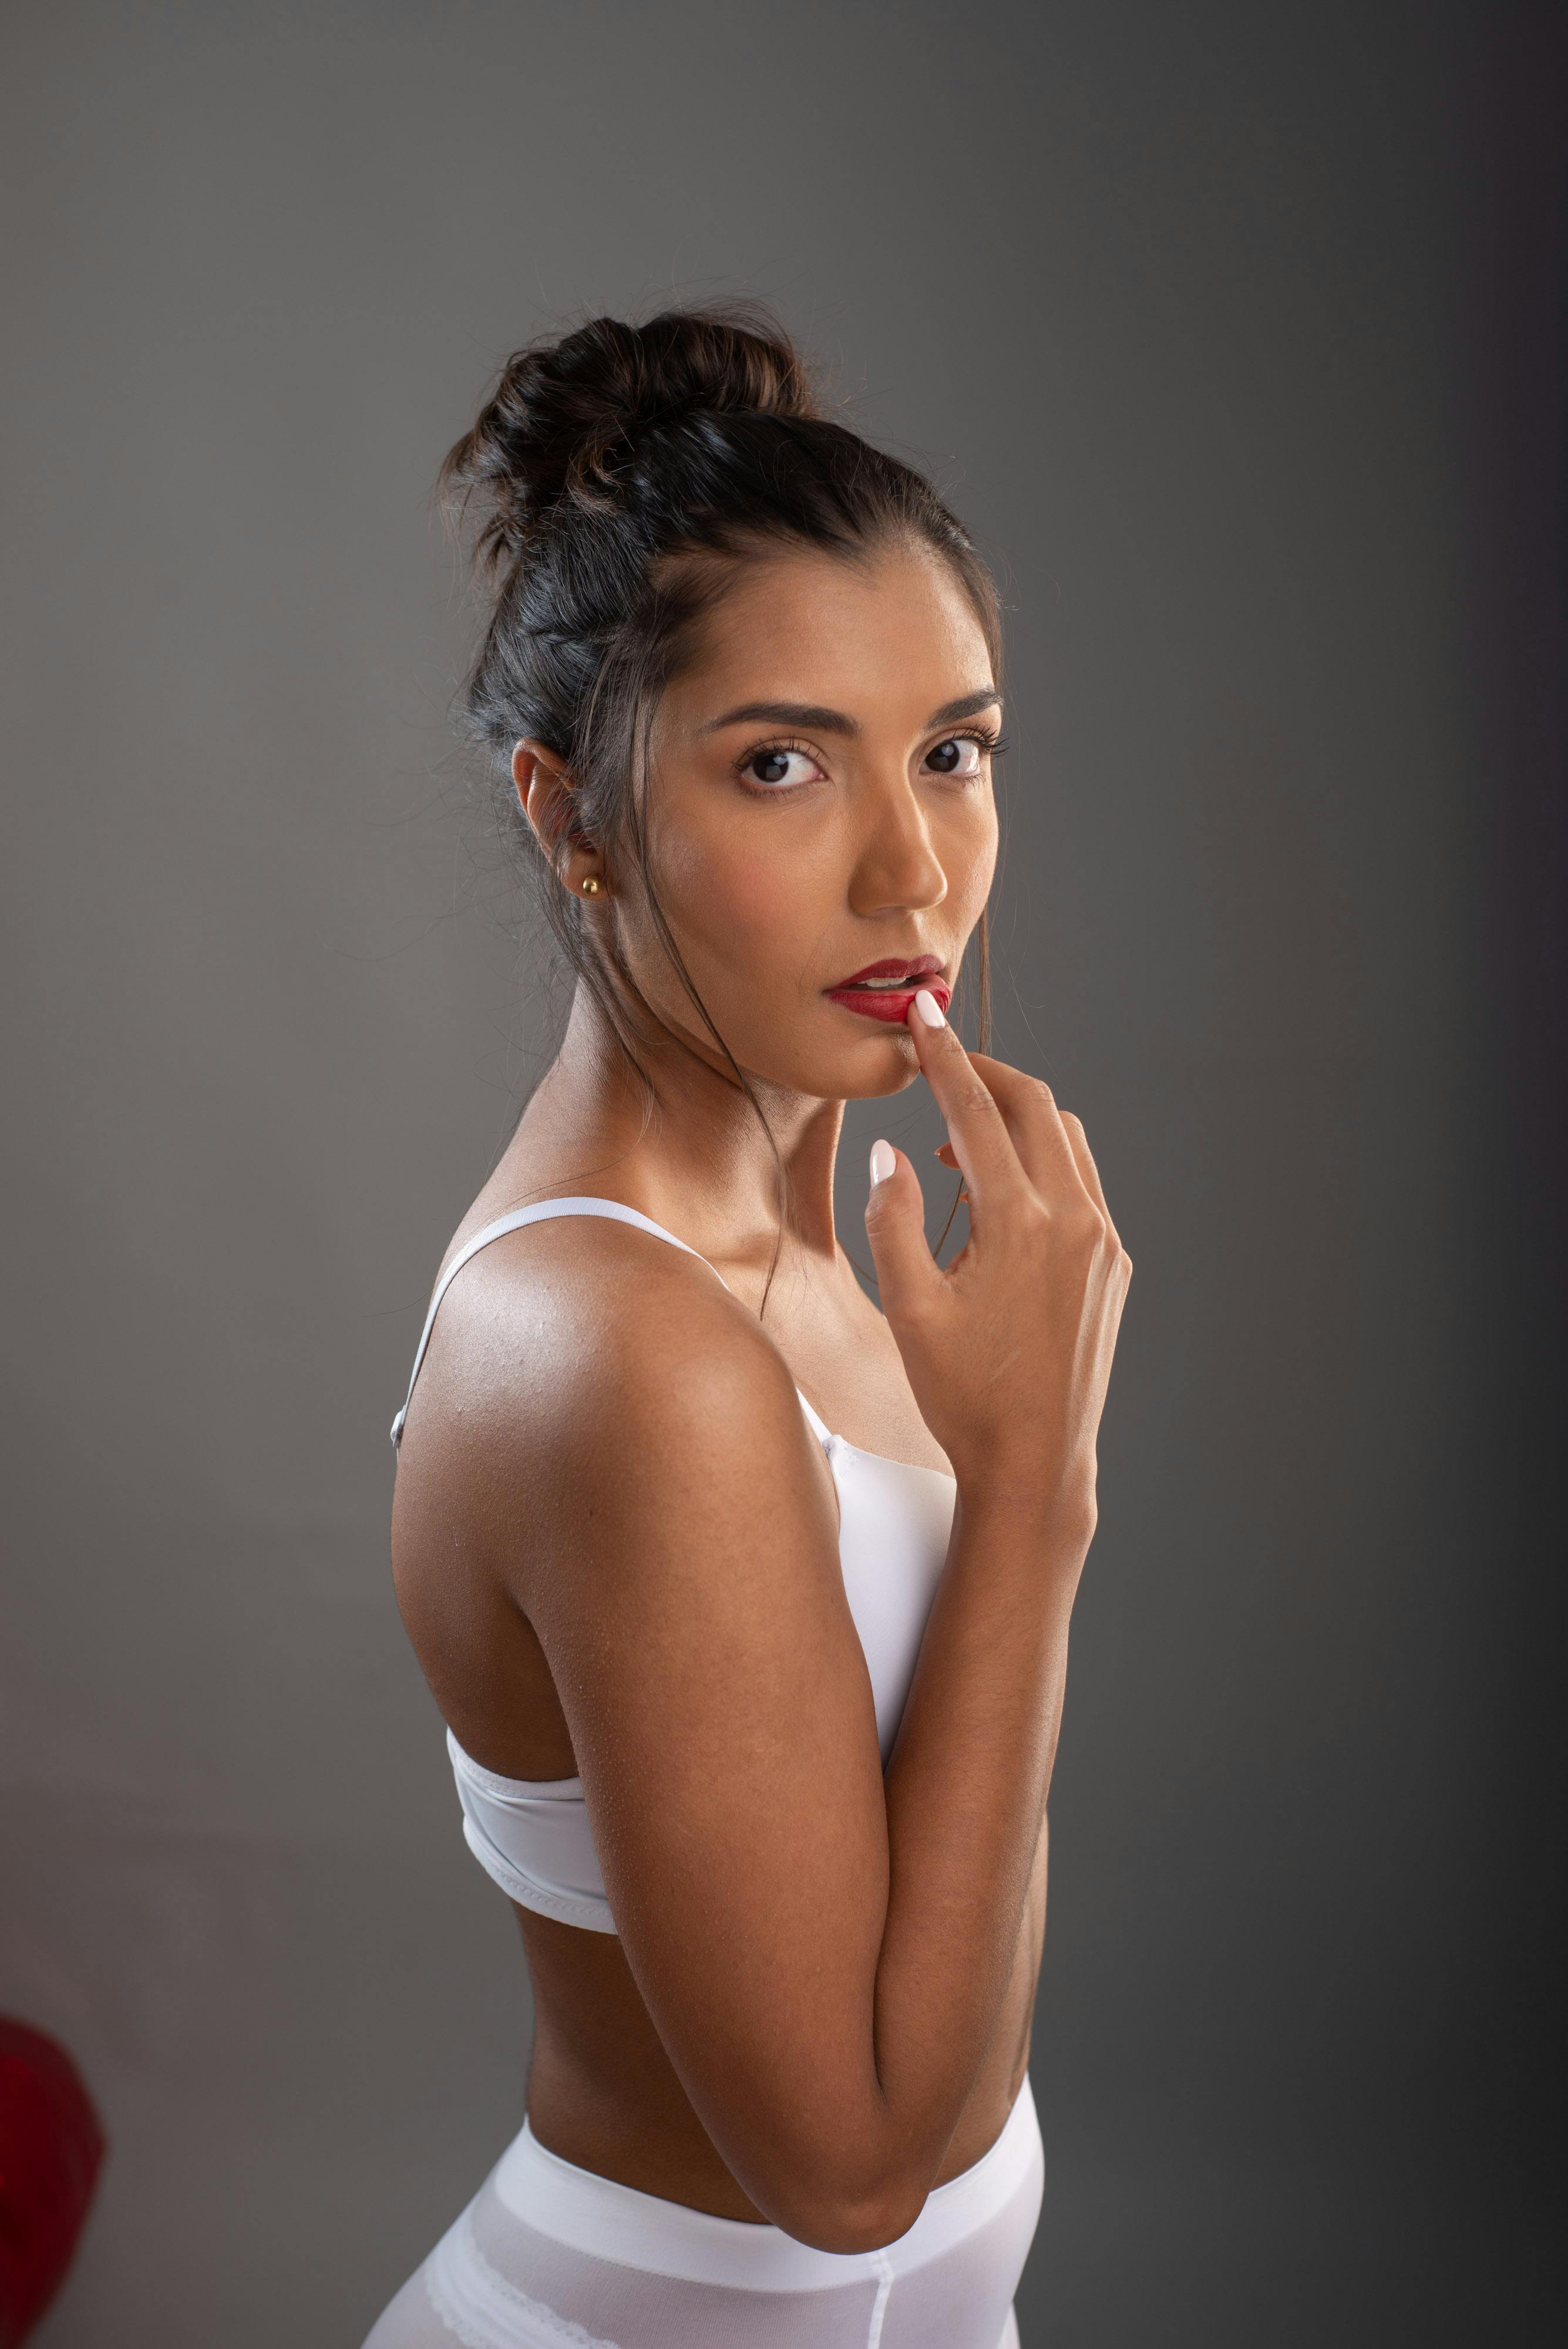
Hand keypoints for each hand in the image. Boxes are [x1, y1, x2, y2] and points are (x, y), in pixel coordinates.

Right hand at [863, 994, 1131, 1517]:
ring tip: (956, 1143)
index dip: (943, 1056)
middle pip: (1035, 1105)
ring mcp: (1104, 1243)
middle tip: (940, 1064)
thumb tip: (894, 1152)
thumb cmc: (963, 1396)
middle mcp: (1075, 1221)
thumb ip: (893, 1220)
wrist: (1036, 1464)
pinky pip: (1082, 1185)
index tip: (921, 1018)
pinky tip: (998, 1198)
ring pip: (1067, 1141)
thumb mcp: (908, 1309)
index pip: (975, 1110)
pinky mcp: (1115, 1267)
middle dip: (986, 1073)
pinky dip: (1041, 1164)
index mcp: (1019, 1222)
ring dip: (1015, 1121)